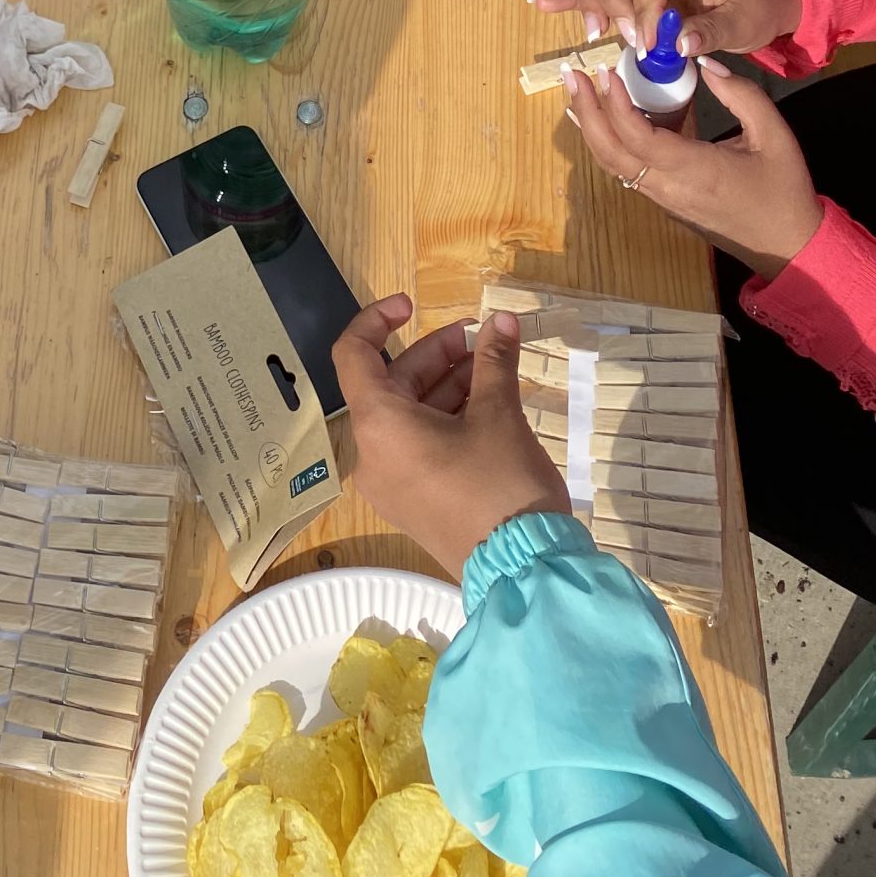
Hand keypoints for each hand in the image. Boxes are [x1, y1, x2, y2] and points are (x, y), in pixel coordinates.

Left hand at [335, 296, 569, 580]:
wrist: (522, 572)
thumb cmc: (500, 485)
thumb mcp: (500, 415)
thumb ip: (494, 361)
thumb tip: (502, 320)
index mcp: (378, 425)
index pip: (353, 354)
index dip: (377, 320)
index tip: (412, 304)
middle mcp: (373, 453)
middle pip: (392, 383)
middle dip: (437, 354)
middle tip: (483, 338)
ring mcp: (393, 482)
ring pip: (411, 414)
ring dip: (450, 384)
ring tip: (496, 366)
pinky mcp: (415, 501)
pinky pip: (420, 444)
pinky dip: (449, 417)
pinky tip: (491, 403)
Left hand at [562, 58, 822, 279]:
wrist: (788, 245)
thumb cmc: (784, 189)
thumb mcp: (774, 135)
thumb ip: (742, 95)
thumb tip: (705, 64)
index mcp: (694, 171)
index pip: (638, 139)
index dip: (616, 106)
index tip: (606, 72)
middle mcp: (669, 188)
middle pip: (610, 153)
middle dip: (586, 113)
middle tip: (572, 75)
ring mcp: (663, 198)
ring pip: (613, 164)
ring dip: (593, 127)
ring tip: (581, 91)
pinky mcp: (665, 201)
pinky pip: (627, 170)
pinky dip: (609, 141)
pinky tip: (605, 117)